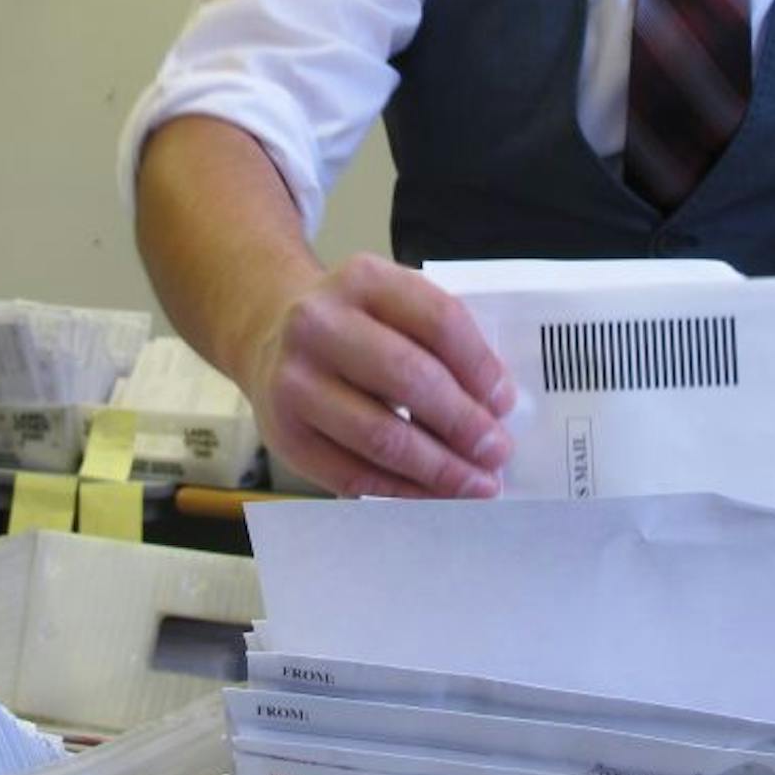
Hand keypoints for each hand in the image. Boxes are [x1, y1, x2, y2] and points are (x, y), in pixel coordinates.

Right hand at [241, 254, 515, 498]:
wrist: (269, 335)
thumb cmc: (351, 325)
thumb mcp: (391, 304)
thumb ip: (438, 339)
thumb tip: (494, 406)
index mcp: (362, 279)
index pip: (438, 320)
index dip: (480, 366)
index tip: (505, 402)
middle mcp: (319, 324)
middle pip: (409, 378)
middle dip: (464, 423)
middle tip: (496, 452)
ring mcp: (294, 382)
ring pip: (381, 435)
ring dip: (439, 469)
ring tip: (475, 483)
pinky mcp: (284, 436)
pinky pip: (352, 475)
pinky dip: (401, 492)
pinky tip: (432, 496)